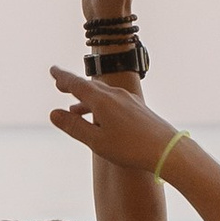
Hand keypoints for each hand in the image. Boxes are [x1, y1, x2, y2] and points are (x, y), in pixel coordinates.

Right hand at [47, 65, 168, 174]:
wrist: (167, 149)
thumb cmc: (130, 147)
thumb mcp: (96, 141)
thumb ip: (74, 126)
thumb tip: (53, 113)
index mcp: (102, 100)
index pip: (76, 84)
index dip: (62, 77)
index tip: (53, 70)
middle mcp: (115, 95)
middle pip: (90, 87)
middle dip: (74, 87)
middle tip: (60, 85)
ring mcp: (128, 100)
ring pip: (102, 96)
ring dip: (86, 100)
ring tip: (75, 110)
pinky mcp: (138, 109)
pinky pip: (113, 102)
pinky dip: (101, 106)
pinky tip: (101, 119)